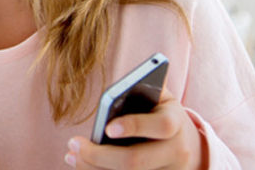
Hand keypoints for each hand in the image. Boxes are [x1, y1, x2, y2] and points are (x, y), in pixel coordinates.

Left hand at [65, 89, 206, 168]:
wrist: (183, 142)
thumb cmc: (157, 111)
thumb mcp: (154, 96)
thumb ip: (136, 92)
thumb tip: (109, 99)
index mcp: (177, 121)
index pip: (161, 125)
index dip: (135, 126)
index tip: (108, 128)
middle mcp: (177, 151)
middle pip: (135, 161)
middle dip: (99, 155)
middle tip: (73, 143)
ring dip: (92, 167)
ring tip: (71, 155)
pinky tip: (82, 165)